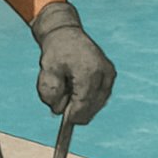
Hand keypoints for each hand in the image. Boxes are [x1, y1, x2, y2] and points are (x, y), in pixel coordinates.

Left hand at [30, 1, 115, 123]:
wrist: (66, 33)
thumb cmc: (56, 52)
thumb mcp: (47, 72)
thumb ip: (50, 93)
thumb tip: (59, 110)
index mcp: (88, 71)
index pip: (83, 103)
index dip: (74, 116)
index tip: (66, 123)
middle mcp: (104, 73)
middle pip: (92, 106)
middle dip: (77, 109)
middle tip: (63, 101)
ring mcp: (109, 74)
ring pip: (98, 103)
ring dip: (83, 104)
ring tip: (70, 89)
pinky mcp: (111, 76)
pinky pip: (100, 97)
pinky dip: (89, 99)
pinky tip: (78, 90)